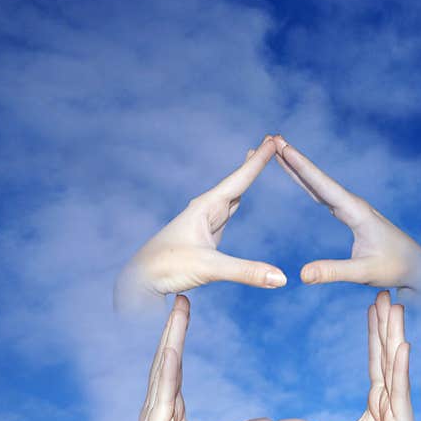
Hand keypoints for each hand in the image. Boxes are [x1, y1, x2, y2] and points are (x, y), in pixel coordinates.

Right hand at [105, 295, 274, 420]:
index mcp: (171, 407)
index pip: (177, 363)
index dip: (179, 335)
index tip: (185, 308)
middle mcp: (159, 407)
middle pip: (166, 358)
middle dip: (172, 328)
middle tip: (179, 297)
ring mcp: (152, 418)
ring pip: (162, 370)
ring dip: (168, 341)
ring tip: (175, 314)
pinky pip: (160, 397)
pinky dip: (165, 373)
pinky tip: (170, 354)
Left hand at [114, 137, 286, 313]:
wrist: (139, 281)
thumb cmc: (166, 268)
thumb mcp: (209, 268)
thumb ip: (246, 271)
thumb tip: (282, 278)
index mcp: (205, 208)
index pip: (239, 180)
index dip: (258, 161)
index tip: (273, 139)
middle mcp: (205, 210)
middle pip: (236, 181)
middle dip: (253, 163)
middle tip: (271, 142)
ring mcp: (205, 223)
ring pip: (231, 194)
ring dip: (245, 179)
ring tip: (254, 160)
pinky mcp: (205, 237)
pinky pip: (227, 211)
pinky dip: (238, 198)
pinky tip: (238, 198)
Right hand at [273, 138, 420, 303]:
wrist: (417, 266)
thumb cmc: (395, 267)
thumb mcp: (363, 272)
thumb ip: (333, 272)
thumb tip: (302, 274)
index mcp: (357, 212)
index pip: (324, 186)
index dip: (303, 167)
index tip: (284, 148)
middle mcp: (354, 205)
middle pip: (318, 178)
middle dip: (295, 159)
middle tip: (272, 138)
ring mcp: (352, 208)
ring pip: (319, 184)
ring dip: (299, 167)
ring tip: (278, 149)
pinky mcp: (351, 214)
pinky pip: (324, 193)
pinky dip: (308, 182)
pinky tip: (297, 174)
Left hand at [276, 291, 420, 420]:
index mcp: (378, 400)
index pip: (375, 359)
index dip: (373, 333)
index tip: (373, 306)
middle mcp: (391, 398)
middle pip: (387, 353)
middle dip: (386, 323)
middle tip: (387, 293)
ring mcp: (400, 408)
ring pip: (396, 363)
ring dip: (396, 334)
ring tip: (397, 307)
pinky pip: (402, 388)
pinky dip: (402, 366)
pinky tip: (403, 345)